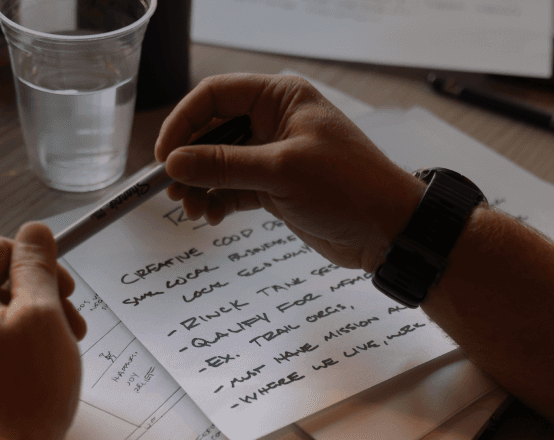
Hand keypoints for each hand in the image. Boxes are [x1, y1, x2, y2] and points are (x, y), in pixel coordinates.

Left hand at [0, 222, 86, 439]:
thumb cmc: (24, 394)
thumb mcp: (42, 316)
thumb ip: (37, 267)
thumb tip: (34, 231)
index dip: (37, 261)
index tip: (66, 288)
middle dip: (40, 296)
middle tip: (72, 324)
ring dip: (34, 325)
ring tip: (62, 352)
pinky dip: (19, 352)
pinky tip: (41, 374)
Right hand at [155, 73, 425, 271]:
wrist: (388, 229)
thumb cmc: (349, 187)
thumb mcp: (281, 171)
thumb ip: (224, 165)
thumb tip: (174, 162)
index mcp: (281, 97)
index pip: (215, 95)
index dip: (184, 122)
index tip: (164, 155)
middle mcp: (275, 120)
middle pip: (212, 131)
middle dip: (189, 160)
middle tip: (173, 189)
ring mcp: (274, 155)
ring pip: (219, 163)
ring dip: (200, 185)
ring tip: (192, 209)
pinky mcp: (275, 186)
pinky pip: (233, 187)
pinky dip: (218, 201)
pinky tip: (212, 216)